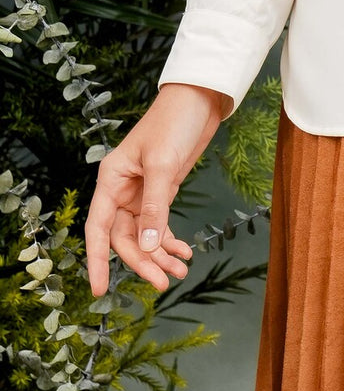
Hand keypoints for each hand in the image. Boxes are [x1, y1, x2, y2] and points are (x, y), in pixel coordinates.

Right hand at [83, 83, 230, 296]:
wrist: (199, 99)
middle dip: (143, 261)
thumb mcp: (163, 164)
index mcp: (111, 179)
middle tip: (164, 282)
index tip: (99, 290)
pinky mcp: (162, 192)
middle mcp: (122, 189)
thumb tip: (148, 246)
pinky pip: (160, 225)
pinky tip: (184, 253)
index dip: (97, 260)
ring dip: (160, 255)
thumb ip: (155, 206)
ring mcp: (142, 192)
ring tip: (180, 272)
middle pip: (125, 237)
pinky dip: (170, 241)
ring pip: (144, 235)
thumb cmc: (174, 122)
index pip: (98, 228)